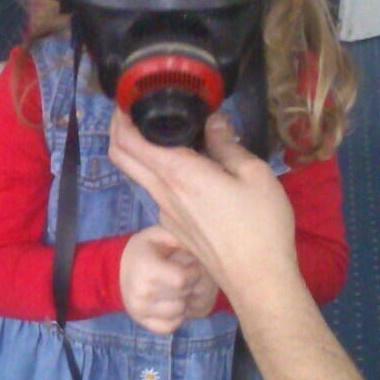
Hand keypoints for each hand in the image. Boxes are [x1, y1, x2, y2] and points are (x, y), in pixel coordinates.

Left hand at [109, 109, 299, 307]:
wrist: (257, 280)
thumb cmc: (260, 226)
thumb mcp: (254, 174)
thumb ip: (227, 145)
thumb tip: (214, 122)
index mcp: (178, 174)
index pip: (128, 142)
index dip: (119, 116)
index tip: (127, 99)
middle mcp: (163, 193)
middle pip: (122, 158)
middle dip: (119, 130)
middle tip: (135, 111)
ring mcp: (166, 213)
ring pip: (141, 175)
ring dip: (143, 153)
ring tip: (171, 135)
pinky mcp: (175, 228)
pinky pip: (159, 193)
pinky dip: (163, 174)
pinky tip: (191, 169)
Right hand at [120, 225, 218, 334]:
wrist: (115, 269)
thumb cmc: (144, 250)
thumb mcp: (159, 235)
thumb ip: (180, 237)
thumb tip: (200, 248)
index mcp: (147, 269)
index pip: (182, 279)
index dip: (194, 273)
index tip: (191, 267)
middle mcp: (142, 292)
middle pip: (182, 295)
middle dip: (190, 285)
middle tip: (184, 276)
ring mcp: (140, 310)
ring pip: (179, 312)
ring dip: (184, 301)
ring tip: (177, 290)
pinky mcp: (142, 322)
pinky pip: (170, 326)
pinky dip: (176, 317)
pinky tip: (172, 303)